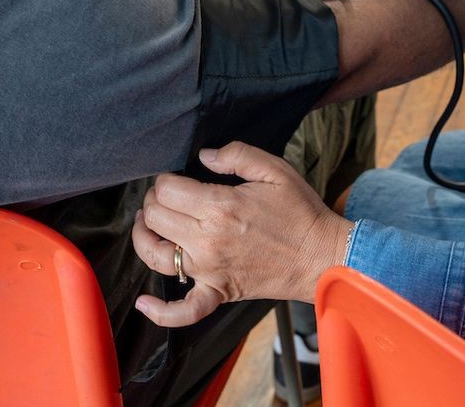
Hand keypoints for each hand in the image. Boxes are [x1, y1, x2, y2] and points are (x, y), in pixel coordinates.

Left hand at [131, 143, 352, 327]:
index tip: (175, 179)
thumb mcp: (274, 169)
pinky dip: (160, 311)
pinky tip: (143, 302)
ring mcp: (210, 271)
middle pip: (156, 217)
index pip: (167, 190)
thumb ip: (236, 154)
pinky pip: (183, 311)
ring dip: (142, 238)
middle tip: (166, 197)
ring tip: (145, 225)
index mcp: (220, 207)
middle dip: (153, 201)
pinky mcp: (217, 293)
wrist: (322, 256)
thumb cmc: (300, 212)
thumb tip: (203, 156)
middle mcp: (208, 241)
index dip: (164, 180)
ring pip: (155, 255)